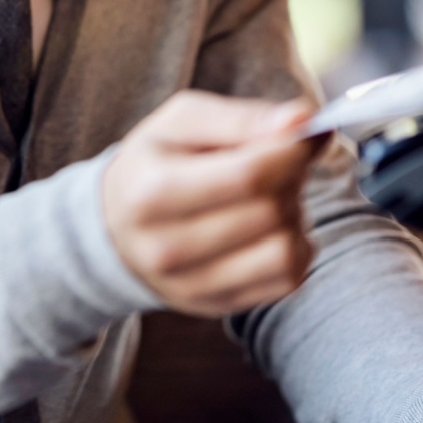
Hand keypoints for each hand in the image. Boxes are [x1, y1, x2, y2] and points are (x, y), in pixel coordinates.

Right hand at [100, 92, 317, 315]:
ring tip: (273, 195)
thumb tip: (301, 120)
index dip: (294, 150)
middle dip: (292, 178)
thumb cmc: (155, 162)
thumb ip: (240, 117)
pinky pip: (288, 279)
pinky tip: (271, 227)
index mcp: (152, 192)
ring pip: (286, 251)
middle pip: (270, 212)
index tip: (308, 132)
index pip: (249, 175)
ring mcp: (193, 285)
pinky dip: (295, 247)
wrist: (114, 227)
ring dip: (295, 215)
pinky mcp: (219, 304)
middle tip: (281, 160)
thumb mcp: (181, 122)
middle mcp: (168, 248)